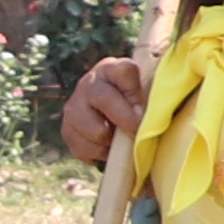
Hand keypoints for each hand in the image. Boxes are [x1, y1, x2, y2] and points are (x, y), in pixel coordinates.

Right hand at [56, 54, 146, 168]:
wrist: (111, 115)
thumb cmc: (137, 104)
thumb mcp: (147, 92)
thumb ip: (154, 96)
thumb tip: (156, 112)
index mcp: (112, 69)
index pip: (126, 71)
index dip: (136, 92)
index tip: (144, 109)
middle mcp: (89, 83)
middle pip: (104, 99)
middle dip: (126, 120)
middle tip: (137, 132)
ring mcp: (74, 106)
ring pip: (96, 131)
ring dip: (113, 141)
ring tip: (121, 140)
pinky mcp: (67, 130)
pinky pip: (84, 149)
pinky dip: (100, 154)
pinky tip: (108, 147)